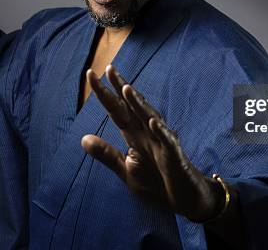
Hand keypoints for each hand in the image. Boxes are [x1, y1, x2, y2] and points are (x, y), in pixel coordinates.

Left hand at [81, 65, 224, 221]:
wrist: (184, 199)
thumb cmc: (157, 182)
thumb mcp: (126, 170)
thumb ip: (107, 154)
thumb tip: (83, 138)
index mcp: (135, 135)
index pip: (117, 110)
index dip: (105, 93)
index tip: (91, 74)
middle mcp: (148, 132)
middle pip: (133, 106)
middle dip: (121, 87)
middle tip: (109, 69)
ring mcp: (163, 142)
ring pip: (150, 118)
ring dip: (139, 104)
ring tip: (126, 89)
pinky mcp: (175, 157)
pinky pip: (168, 142)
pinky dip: (161, 132)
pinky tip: (153, 122)